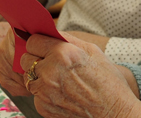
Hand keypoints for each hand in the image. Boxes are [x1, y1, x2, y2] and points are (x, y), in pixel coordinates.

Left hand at [0, 32, 140, 117]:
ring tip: (58, 79)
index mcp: (62, 54)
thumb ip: (68, 39)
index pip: (32, 41)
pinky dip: (44, 93)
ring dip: (38, 76)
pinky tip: (62, 93)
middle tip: (52, 63)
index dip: (39, 43)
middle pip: (26, 59)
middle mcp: (49, 72)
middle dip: (36, 58)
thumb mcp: (93, 52)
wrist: (114, 113)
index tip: (45, 46)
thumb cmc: (108, 82)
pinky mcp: (43, 107)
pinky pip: (35, 94)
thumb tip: (52, 31)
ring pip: (28, 77)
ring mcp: (44, 92)